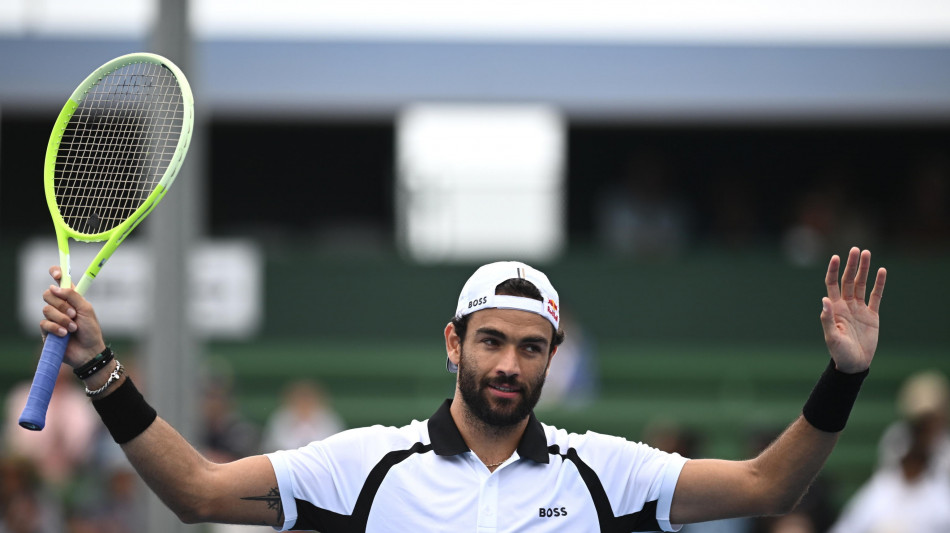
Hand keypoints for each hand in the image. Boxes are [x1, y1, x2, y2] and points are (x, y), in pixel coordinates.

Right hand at [41, 266, 105, 366]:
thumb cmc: (91, 330)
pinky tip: (65, 334)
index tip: (57, 274)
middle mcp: (60, 306)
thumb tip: (54, 287)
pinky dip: (56, 328)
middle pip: (48, 294)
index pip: (60, 282)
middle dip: (61, 304)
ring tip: (73, 327)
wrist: (89, 351)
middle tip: (74, 314)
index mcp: (71, 298)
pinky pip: (44, 323)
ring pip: (46, 309)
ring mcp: (52, 318)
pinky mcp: (46, 330)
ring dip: (62, 319)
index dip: (56, 273)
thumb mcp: (86, 309)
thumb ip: (72, 296)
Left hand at [820, 247, 885, 373]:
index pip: (832, 284)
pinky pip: (876, 296)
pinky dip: (878, 284)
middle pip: (848, 280)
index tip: (836, 257)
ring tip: (867, 253)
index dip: (834, 270)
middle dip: (851, 265)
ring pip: (861, 284)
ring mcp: (859, 309)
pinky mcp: (872, 315)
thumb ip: (827, 319)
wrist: (854, 363)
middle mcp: (846, 305)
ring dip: (864, 269)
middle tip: (856, 249)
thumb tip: (824, 300)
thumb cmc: (839, 352)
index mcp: (834, 308)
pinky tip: (882, 271)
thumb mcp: (831, 336)